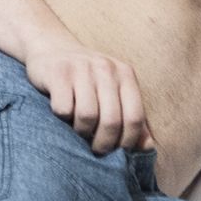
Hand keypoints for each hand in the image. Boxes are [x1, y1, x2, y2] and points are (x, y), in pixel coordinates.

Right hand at [25, 41, 152, 154]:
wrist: (53, 48)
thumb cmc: (88, 79)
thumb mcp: (114, 91)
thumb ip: (131, 117)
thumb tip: (147, 147)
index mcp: (125, 74)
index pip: (135, 117)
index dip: (127, 142)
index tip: (117, 152)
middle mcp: (106, 68)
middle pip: (111, 121)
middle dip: (104, 144)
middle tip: (96, 149)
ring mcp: (82, 69)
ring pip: (87, 116)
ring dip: (81, 131)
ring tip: (79, 130)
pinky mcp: (58, 73)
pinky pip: (63, 109)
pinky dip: (62, 118)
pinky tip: (62, 114)